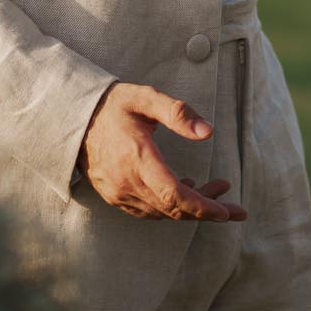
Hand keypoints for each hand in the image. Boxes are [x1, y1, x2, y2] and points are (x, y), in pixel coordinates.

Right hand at [77, 82, 246, 221]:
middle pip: (173, 209)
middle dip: (207, 210)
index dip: (201, 207)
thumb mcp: (145, 98)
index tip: (226, 213)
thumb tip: (208, 132)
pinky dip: (171, 206)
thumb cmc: (114, 104)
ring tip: (217, 190)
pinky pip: (149, 210)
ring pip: (163, 212)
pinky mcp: (114, 196)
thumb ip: (177, 113)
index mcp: (136, 158)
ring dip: (192, 207)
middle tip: (235, 208)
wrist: (75, 118)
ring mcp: (118, 193)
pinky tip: (187, 190)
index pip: (173, 195)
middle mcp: (126, 182)